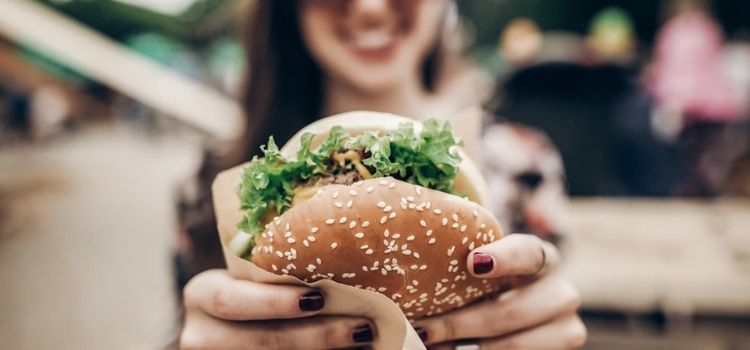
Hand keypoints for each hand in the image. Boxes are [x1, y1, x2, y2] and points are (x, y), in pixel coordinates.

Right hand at [180, 269, 375, 348]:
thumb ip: (280, 266)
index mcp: (202, 295)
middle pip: (260, 341)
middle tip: (362, 327)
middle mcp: (202, 334)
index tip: (319, 298)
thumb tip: (349, 242)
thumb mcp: (252, 275)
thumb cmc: (255, 286)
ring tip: (366, 340)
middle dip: (316, 336)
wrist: (235, 327)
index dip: (274, 302)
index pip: (230, 300)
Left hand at [413, 234, 585, 348]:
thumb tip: (408, 274)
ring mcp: (567, 329)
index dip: (503, 257)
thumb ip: (466, 268)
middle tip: (424, 330)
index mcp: (542, 258)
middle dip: (460, 323)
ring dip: (468, 348)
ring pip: (514, 345)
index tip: (472, 263)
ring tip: (434, 346)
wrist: (525, 317)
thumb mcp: (486, 273)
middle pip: (510, 311)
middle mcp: (561, 292)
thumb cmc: (493, 287)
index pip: (527, 252)